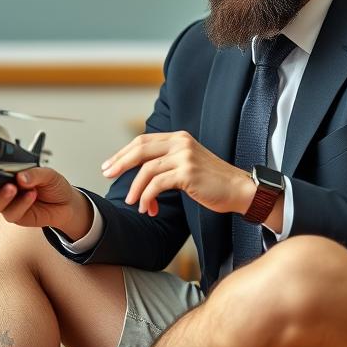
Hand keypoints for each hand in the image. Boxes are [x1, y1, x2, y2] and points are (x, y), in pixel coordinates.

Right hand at [0, 168, 91, 236]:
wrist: (67, 204)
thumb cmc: (53, 185)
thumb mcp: (48, 174)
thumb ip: (34, 173)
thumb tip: (21, 177)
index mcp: (5, 174)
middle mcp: (2, 189)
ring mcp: (7, 204)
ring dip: (1, 196)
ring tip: (14, 187)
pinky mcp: (16, 217)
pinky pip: (11, 213)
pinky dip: (21, 203)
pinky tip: (31, 195)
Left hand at [102, 131, 255, 216]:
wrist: (239, 190)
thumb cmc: (213, 182)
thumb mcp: (188, 164)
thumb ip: (168, 161)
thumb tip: (139, 172)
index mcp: (179, 138)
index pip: (143, 141)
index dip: (123, 153)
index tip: (109, 165)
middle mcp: (181, 143)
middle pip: (140, 149)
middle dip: (120, 163)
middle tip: (107, 175)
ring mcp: (184, 156)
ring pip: (146, 170)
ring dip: (135, 188)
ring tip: (132, 202)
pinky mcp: (187, 173)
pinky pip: (157, 184)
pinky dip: (147, 197)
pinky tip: (147, 208)